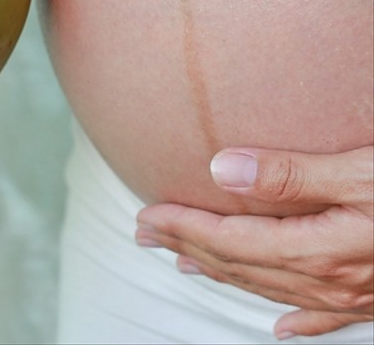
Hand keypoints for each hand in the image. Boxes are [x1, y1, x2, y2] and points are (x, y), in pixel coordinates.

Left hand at [135, 146, 372, 339]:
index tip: (146, 216)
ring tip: (186, 264)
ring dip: (222, 274)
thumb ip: (290, 173)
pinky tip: (280, 327)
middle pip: (238, 265)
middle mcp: (325, 281)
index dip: (183, 227)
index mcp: (313, 250)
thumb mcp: (356, 173)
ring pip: (269, 289)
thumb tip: (223, 168)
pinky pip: (320, 318)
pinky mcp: (372, 299)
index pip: (227, 240)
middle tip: (145, 234)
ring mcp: (350, 296)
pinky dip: (293, 319)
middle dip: (186, 248)